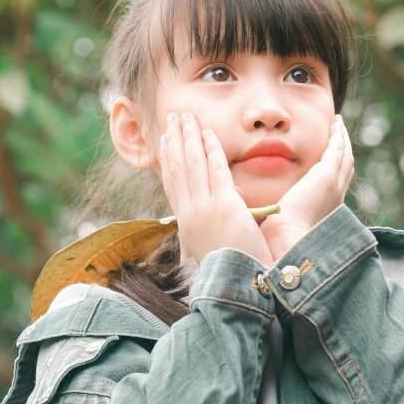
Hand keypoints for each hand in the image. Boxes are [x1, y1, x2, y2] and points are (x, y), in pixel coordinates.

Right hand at [160, 112, 273, 265]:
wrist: (238, 287)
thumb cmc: (233, 269)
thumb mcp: (217, 242)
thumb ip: (220, 220)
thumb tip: (234, 202)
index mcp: (186, 224)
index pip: (172, 184)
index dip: (168, 159)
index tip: (164, 140)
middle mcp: (189, 214)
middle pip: (177, 169)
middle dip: (174, 140)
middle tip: (172, 118)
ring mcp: (204, 210)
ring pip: (192, 165)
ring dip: (188, 137)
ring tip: (185, 116)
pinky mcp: (224, 207)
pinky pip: (215, 171)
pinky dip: (211, 150)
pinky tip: (208, 133)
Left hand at [260, 115, 353, 258]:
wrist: (283, 245)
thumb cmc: (271, 241)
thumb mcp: (264, 218)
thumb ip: (254, 203)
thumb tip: (235, 191)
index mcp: (320, 212)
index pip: (330, 187)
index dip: (331, 171)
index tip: (326, 159)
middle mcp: (331, 199)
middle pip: (343, 170)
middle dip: (341, 152)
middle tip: (338, 135)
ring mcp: (332, 186)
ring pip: (343, 157)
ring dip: (341, 139)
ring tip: (338, 124)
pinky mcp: (327, 176)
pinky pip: (337, 150)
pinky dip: (338, 136)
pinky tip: (335, 122)